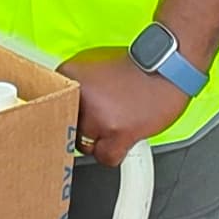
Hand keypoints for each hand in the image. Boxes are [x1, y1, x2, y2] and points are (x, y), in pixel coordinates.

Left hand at [60, 51, 189, 164]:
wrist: (168, 64)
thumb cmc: (137, 65)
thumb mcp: (96, 61)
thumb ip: (78, 81)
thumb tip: (63, 100)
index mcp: (69, 73)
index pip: (50, 101)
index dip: (60, 110)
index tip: (66, 113)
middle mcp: (81, 94)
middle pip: (66, 125)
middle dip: (81, 124)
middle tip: (97, 117)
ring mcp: (98, 115)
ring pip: (84, 144)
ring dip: (97, 138)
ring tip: (112, 124)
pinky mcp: (118, 132)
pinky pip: (105, 156)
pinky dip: (112, 152)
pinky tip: (118, 141)